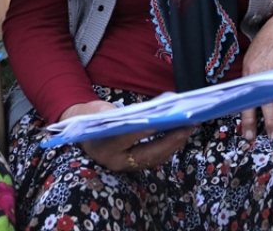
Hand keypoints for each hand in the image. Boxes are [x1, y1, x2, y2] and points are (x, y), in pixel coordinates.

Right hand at [59, 100, 192, 172]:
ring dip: (174, 144)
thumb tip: (159, 106)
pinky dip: (169, 146)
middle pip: (147, 154)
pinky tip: (180, 133)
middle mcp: (115, 161)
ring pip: (155, 158)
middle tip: (187, 126)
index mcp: (103, 147)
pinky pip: (156, 158)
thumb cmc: (94, 116)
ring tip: (189, 128)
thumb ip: (127, 112)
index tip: (160, 121)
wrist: (83, 131)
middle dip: (170, 140)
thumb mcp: (104, 110)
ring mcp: (126, 166)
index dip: (143, 131)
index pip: (126, 138)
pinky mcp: (135, 164)